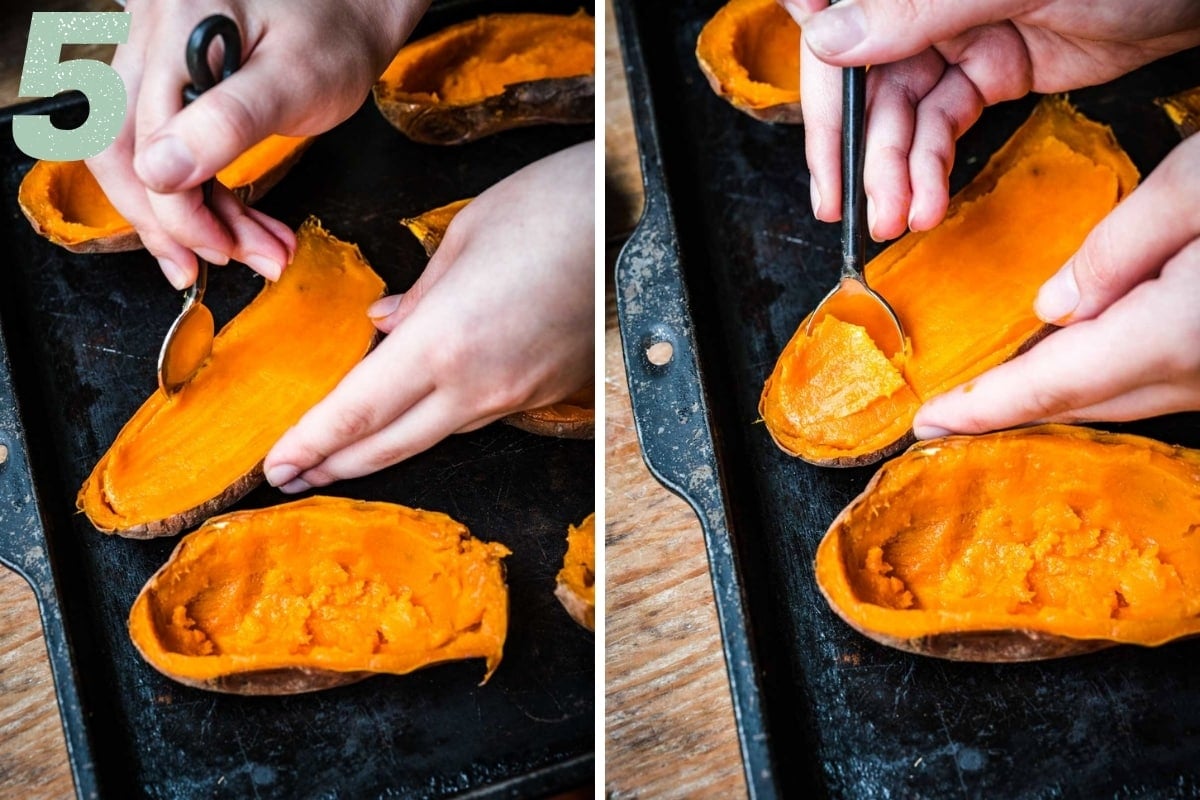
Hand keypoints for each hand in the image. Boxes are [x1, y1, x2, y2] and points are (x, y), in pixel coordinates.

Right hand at [86, 0, 426, 288]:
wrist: (351, 12)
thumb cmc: (334, 35)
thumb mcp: (296, 82)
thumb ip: (229, 123)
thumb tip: (161, 174)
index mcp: (175, 29)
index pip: (140, 142)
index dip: (175, 210)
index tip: (222, 250)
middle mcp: (148, 37)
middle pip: (120, 150)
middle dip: (171, 221)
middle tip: (224, 261)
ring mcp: (154, 58)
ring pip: (140, 155)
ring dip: (191, 214)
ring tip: (252, 250)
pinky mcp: (170, 81)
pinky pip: (165, 146)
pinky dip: (201, 194)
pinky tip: (239, 225)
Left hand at [262, 141, 594, 491]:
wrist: (635, 219)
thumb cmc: (551, 208)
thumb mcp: (463, 238)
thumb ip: (418, 295)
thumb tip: (385, 325)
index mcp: (443, 342)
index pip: (358, 412)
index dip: (312, 444)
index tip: (276, 464)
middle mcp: (479, 385)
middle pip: (391, 444)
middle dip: (334, 465)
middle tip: (293, 476)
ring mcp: (517, 395)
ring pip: (435, 436)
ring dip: (383, 447)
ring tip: (344, 452)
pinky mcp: (547, 392)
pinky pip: (479, 416)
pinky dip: (437, 421)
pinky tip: (418, 412)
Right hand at [781, 0, 1199, 239]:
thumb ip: (915, 9)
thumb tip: (827, 36)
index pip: (834, 16)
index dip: (817, 78)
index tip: (814, 133)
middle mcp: (922, 2)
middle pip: (861, 80)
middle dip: (853, 149)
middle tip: (844, 207)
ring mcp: (955, 35)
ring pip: (901, 114)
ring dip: (894, 173)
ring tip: (898, 220)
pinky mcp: (990, 71)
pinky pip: (942, 126)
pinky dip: (931, 168)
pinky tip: (926, 201)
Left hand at [912, 133, 1199, 435]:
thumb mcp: (1197, 187)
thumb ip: (1115, 250)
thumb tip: (1048, 306)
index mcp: (1173, 334)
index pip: (1052, 384)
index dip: (984, 408)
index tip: (928, 422)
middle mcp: (1193, 373)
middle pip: (1079, 405)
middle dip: (1005, 411)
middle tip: (944, 414)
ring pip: (1114, 402)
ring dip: (1051, 397)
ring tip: (989, 395)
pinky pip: (1145, 387)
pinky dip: (1097, 381)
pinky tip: (1071, 364)